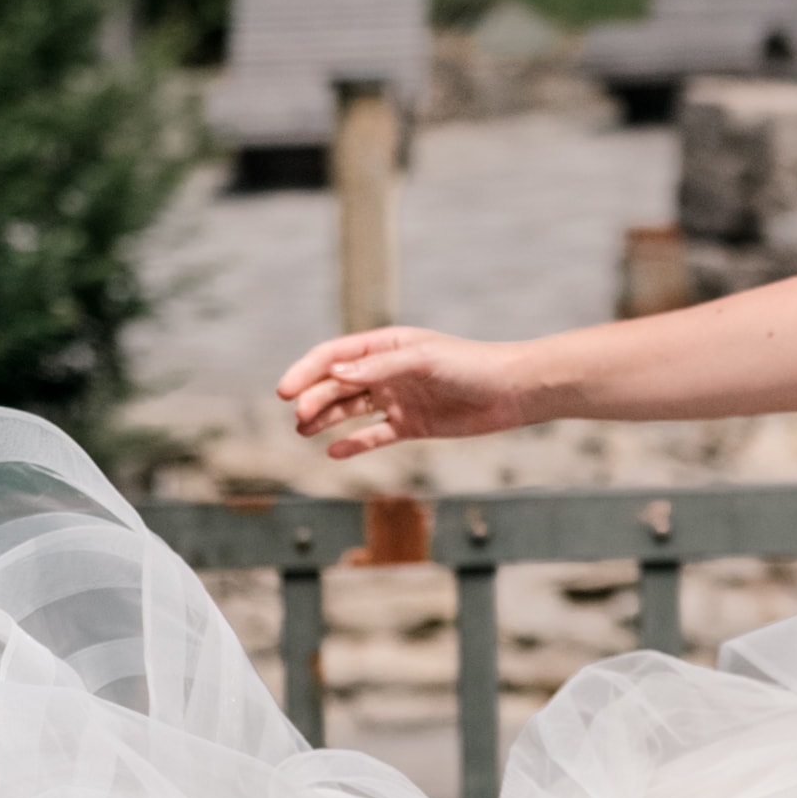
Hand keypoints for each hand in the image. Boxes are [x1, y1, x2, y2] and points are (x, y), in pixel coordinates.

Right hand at [277, 327, 534, 456]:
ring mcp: (396, 398)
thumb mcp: (422, 361)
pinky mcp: (410, 425)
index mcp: (385, 346)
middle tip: (299, 418)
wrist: (511, 392)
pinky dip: (354, 443)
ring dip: (326, 419)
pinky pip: (374, 435)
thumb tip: (335, 372)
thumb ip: (379, 367)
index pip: (333, 356)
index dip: (306, 371)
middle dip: (315, 398)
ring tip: (304, 431)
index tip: (285, 391)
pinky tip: (334, 452)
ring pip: (350, 409)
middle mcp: (385, 371)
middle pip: (337, 384)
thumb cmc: (470, 365)